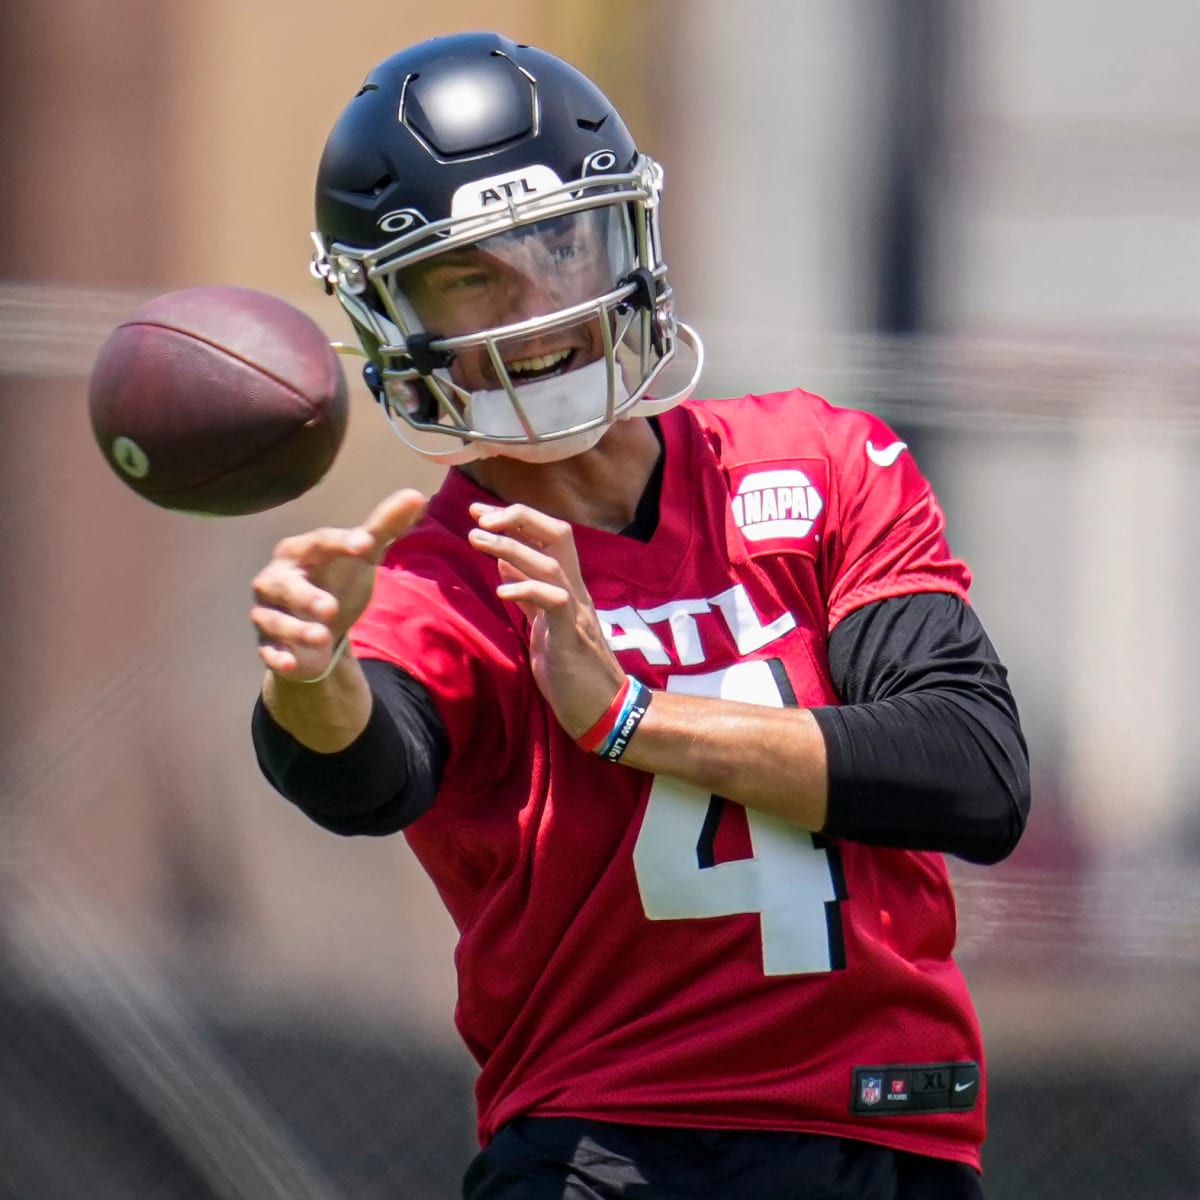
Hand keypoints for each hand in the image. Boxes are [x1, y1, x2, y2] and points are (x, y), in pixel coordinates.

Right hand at [251, 489, 426, 681]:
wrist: (320, 626)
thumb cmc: (338, 579)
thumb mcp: (363, 555)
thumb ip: (385, 526)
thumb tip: (416, 496)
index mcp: (301, 551)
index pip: (320, 542)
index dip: (341, 541)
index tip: (366, 543)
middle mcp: (277, 579)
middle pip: (285, 584)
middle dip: (305, 596)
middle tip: (330, 608)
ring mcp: (270, 612)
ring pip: (274, 620)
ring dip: (296, 629)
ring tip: (321, 637)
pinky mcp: (269, 643)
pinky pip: (268, 650)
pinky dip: (278, 657)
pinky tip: (291, 663)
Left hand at [467, 501, 624, 737]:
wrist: (606, 712)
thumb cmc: (573, 673)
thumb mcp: (544, 628)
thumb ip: (530, 597)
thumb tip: (504, 566)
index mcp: (569, 589)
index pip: (549, 537)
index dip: (517, 519)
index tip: (481, 511)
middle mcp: (576, 592)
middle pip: (558, 534)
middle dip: (519, 517)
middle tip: (479, 515)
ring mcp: (577, 613)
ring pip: (551, 563)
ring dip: (511, 547)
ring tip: (477, 539)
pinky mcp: (572, 637)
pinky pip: (554, 602)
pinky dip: (527, 589)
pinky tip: (502, 590)